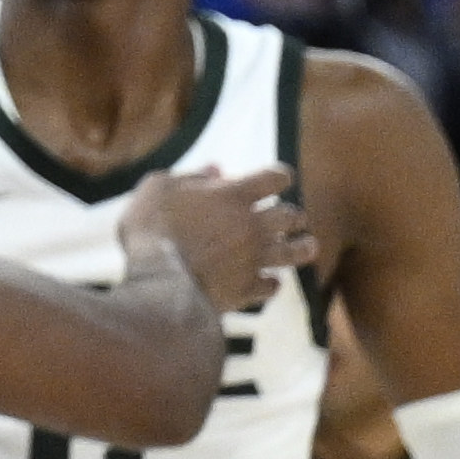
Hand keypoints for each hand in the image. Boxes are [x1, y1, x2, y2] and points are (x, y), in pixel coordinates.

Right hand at [117, 163, 314, 316]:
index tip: (280, 179)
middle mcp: (252, 226)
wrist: (157, 282)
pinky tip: (270, 280)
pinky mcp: (247, 289)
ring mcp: (253, 259)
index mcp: (233, 195)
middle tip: (292, 216)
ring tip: (308, 245)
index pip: (274, 178)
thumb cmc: (151, 228)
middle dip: (294, 214)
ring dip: (303, 247)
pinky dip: (272, 282)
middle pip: (291, 216)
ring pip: (294, 253)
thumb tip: (216, 169)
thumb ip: (190, 176)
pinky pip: (272, 286)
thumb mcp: (159, 187)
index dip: (280, 176)